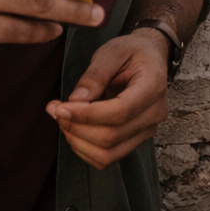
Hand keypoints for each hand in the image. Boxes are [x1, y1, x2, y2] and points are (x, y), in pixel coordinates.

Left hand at [47, 30, 168, 169]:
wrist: (149, 58)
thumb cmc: (131, 52)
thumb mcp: (112, 52)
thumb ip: (95, 75)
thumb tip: (76, 100)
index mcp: (153, 87)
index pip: (120, 112)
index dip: (87, 115)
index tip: (60, 107)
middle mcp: (154, 114)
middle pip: (111, 137)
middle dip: (76, 127)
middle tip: (54, 109)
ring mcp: (147, 130)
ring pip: (108, 154)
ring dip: (77, 141)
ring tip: (61, 118)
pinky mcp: (135, 140)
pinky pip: (107, 158)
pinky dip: (84, 149)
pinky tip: (73, 129)